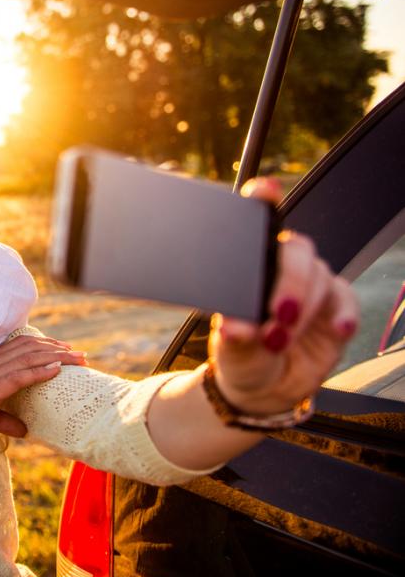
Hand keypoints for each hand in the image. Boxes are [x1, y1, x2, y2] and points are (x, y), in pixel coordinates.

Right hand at [0, 333, 86, 436]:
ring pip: (28, 360)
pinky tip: (56, 371)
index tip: (65, 351)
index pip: (19, 350)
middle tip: (81, 355)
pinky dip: (39, 372)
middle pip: (29, 351)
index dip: (44, 348)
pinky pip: (17, 377)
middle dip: (58, 351)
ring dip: (56, 358)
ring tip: (78, 360)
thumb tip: (24, 430)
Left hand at [210, 178, 358, 414]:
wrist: (263, 387)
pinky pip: (346, 300)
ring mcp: (310, 284)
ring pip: (318, 275)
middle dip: (290, 281)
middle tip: (278, 315)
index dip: (263, 202)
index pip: (257, 226)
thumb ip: (236, 338)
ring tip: (282, 339)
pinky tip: (338, 330)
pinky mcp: (335, 306)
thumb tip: (236, 329)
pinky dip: (344, 314)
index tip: (263, 188)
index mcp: (248, 266)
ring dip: (305, 307)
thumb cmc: (241, 356)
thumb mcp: (231, 350)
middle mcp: (281, 267)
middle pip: (296, 251)